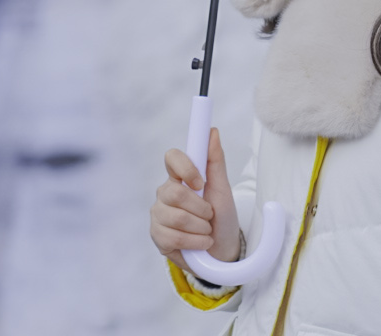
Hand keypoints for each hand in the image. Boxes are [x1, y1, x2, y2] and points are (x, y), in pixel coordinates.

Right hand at [149, 127, 241, 271]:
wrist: (223, 251)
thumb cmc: (222, 218)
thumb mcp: (223, 189)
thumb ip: (215, 160)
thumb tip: (212, 131)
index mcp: (180, 177)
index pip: (171, 157)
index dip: (185, 168)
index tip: (200, 183)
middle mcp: (165, 193)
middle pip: (175, 192)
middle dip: (200, 208)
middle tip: (209, 215)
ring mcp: (159, 215)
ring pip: (175, 217)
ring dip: (200, 228)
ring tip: (206, 231)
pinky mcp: (157, 236)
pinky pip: (172, 237)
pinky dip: (194, 242)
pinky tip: (200, 243)